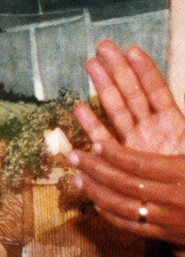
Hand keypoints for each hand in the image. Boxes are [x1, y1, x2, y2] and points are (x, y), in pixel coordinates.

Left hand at [69, 140, 184, 249]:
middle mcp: (172, 198)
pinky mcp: (164, 235)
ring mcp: (166, 219)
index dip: (115, 153)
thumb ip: (180, 140)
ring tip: (76, 180)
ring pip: (121, 206)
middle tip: (73, 157)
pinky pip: (130, 225)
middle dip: (95, 169)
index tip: (95, 143)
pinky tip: (96, 204)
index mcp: (183, 174)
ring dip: (95, 192)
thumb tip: (161, 110)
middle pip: (124, 183)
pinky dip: (109, 214)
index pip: (140, 163)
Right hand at [78, 40, 184, 154]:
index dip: (145, 70)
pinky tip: (80, 108)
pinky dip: (91, 125)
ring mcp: (133, 144)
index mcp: (174, 124)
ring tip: (90, 63)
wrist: (180, 210)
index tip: (132, 50)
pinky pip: (103, 139)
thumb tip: (177, 107)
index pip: (157, 91)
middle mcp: (151, 130)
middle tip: (104, 46)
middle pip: (132, 93)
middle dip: (118, 68)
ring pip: (115, 110)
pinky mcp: (117, 161)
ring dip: (102, 86)